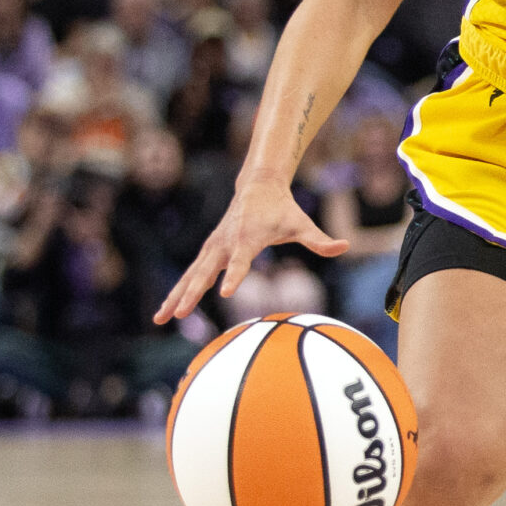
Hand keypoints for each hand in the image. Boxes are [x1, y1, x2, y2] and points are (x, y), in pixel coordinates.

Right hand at [153, 181, 349, 322]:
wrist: (258, 186)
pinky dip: (177, 290)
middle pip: (205, 271)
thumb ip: (320, 240)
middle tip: (180, 314)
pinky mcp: (208, 251)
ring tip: (160, 319)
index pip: (241, 261)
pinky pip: (190, 274)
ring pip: (191, 275)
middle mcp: (226, 242)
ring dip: (176, 296)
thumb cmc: (283, 209)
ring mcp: (213, 247)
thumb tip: (345, 246)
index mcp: (248, 237)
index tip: (225, 292)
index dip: (234, 275)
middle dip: (192, 293)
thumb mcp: (302, 224)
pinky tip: (167, 310)